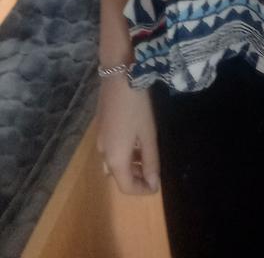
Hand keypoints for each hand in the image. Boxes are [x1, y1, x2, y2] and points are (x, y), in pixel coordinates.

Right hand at [95, 75, 160, 194]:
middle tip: (154, 170)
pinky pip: (111, 150)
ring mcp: (100, 140)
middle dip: (137, 177)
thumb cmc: (137, 107)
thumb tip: (152, 184)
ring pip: (114, 163)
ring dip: (130, 165)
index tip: (158, 185)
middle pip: (119, 176)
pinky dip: (124, 153)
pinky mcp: (101, 128)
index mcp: (114, 159)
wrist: (119, 77)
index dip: (143, 190)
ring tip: (147, 155)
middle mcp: (103, 153)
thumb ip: (150, 161)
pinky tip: (136, 141)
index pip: (126, 187)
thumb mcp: (148, 135)